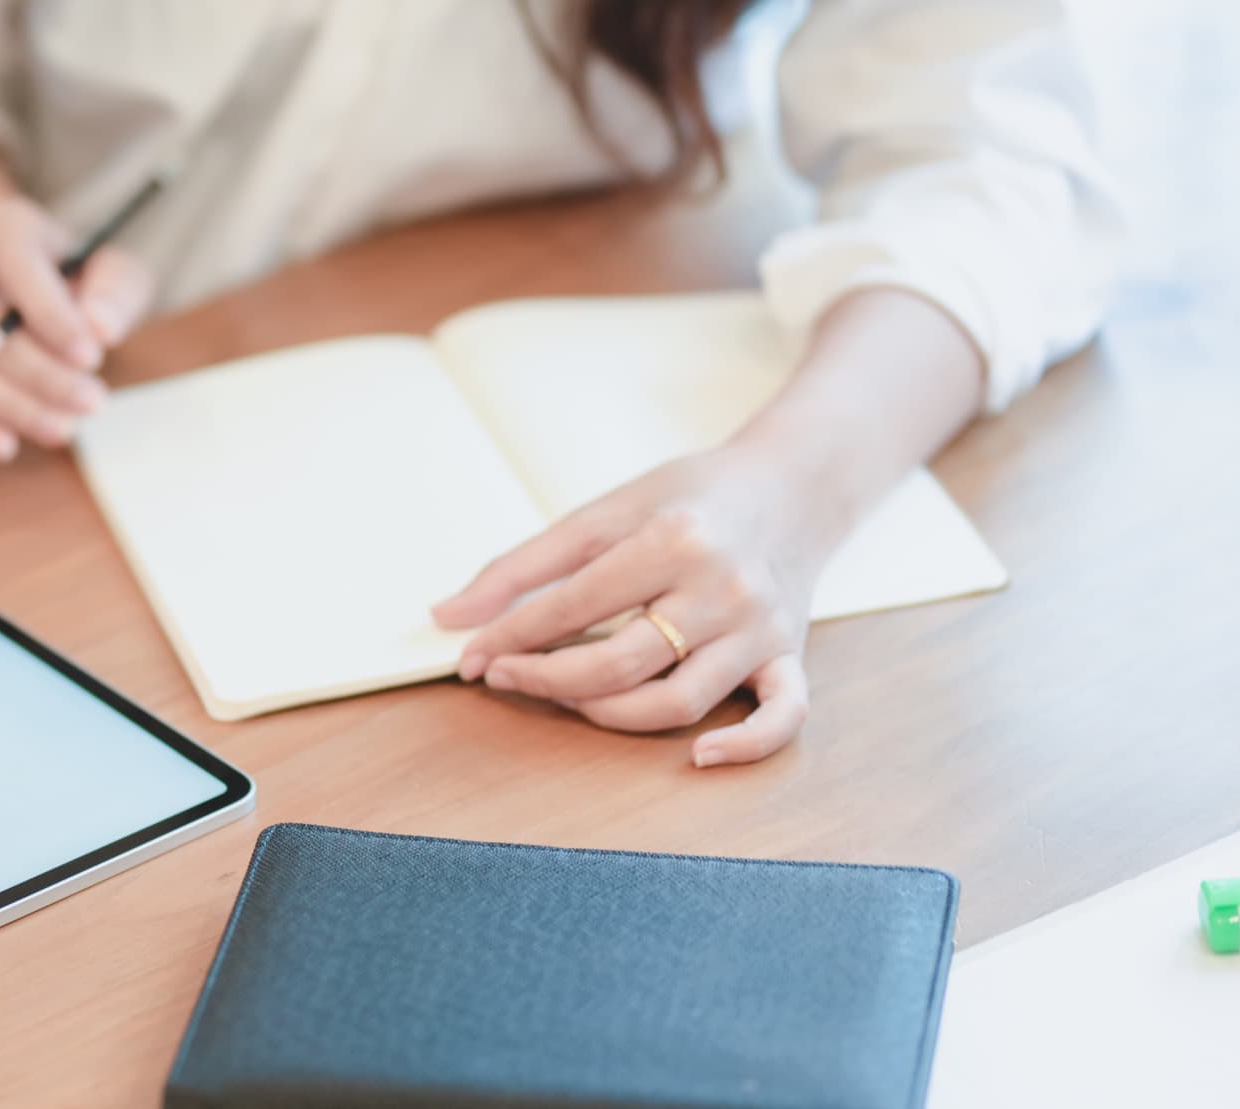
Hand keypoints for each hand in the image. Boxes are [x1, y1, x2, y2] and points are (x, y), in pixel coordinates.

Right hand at [0, 196, 154, 460]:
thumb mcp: (112, 272)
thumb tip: (100, 329)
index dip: (50, 314)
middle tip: (91, 403)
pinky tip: (5, 446)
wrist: (20, 284)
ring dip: (10, 406)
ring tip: (63, 428)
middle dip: (39, 374)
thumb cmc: (73, 280)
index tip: (92, 358)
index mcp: (2, 228)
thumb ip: (115, 294)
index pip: (14, 262)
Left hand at [432, 445, 846, 767]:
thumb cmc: (690, 498)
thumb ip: (523, 564)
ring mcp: (762, 628)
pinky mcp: (791, 654)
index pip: (573, 606)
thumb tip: (447, 616)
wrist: (792, 483)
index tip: (471, 654)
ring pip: (678, 703)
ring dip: (608, 715)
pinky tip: (697, 756)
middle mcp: (722, 587)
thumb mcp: (605, 511)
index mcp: (674, 539)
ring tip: (566, 698)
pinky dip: (745, 747)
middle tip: (504, 677)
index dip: (510, 636)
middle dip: (546, 680)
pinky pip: (783, 717)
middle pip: (619, 664)